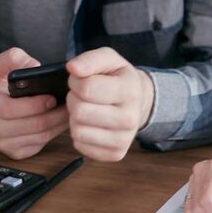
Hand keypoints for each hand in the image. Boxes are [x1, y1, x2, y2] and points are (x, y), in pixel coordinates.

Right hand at [0, 47, 69, 159]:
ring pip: (40, 136)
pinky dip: (55, 133)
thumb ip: (15, 58)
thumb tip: (35, 67)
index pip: (11, 109)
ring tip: (71, 110)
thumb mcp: (0, 65)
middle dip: (55, 114)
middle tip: (72, 103)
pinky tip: (62, 120)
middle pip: (32, 125)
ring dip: (59, 124)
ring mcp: (4, 143)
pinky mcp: (16, 152)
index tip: (52, 97)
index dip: (35, 105)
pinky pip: (41, 144)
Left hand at [66, 47, 153, 161]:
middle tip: (83, 96)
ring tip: (87, 109)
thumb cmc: (118, 78)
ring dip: (76, 118)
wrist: (139, 101)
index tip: (80, 80)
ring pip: (78, 130)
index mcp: (130, 90)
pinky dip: (80, 134)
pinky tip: (91, 124)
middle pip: (80, 111)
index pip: (87, 88)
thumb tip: (73, 68)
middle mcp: (130, 117)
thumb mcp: (108, 60)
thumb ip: (90, 59)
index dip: (76, 82)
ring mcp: (124, 138)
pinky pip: (81, 145)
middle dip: (74, 100)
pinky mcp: (116, 153)